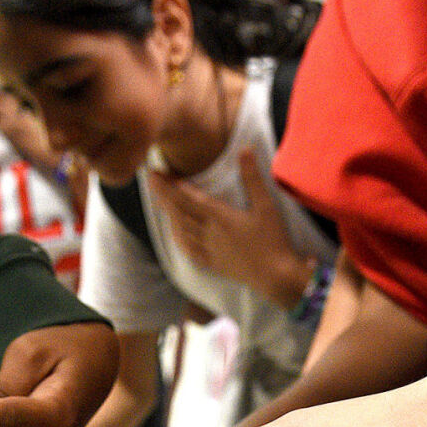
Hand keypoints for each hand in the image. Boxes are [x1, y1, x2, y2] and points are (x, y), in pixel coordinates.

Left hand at [147, 149, 306, 302]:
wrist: (276, 277)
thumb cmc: (273, 240)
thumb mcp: (266, 205)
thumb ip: (252, 177)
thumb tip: (244, 149)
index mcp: (219, 217)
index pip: (187, 197)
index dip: (170, 184)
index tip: (157, 172)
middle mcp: (209, 233)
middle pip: (179, 211)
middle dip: (162, 194)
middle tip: (150, 179)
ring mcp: (209, 250)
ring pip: (181, 230)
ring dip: (168, 213)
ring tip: (159, 199)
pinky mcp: (214, 264)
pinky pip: (190, 250)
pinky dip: (179, 238)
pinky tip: (174, 234)